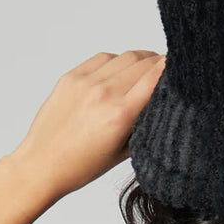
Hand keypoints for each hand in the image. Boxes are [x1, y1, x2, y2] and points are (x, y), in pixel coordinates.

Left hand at [9, 50, 165, 198]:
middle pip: (143, 62)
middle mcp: (103, 93)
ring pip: (125, 57)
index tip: (182, 68)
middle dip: (159, 62)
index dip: (172, 68)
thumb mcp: (123, 152)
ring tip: (147, 67)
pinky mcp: (70, 77)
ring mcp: (85, 82)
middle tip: (168, 67)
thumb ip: (143, 124)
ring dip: (140, 59)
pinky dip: (117, 61)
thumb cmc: (81, 166)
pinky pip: (102, 58)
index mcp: (120, 115)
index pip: (155, 77)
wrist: (41, 164)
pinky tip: (121, 70)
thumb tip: (159, 102)